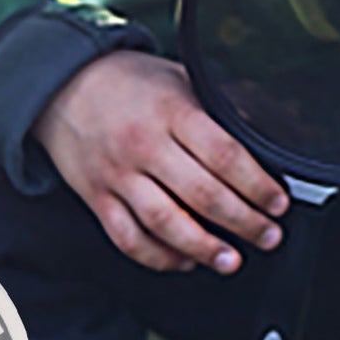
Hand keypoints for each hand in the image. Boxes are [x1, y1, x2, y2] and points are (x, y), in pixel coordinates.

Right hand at [32, 50, 287, 272]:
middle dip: (244, 222)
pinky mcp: (96, 197)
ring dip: (203, 248)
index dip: (257, 185)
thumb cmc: (127, 83)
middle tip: (269, 235)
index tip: (278, 203)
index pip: (224, 156)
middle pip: (202, 195)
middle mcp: (144, 145)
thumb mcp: (178, 78)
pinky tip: (183, 260)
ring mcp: (117, 175)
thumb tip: (269, 131)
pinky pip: (128, 238)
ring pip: (165, 223)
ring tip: (231, 260)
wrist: (61, 86)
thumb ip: (219, 105)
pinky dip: (158, 256)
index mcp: (171, 112)